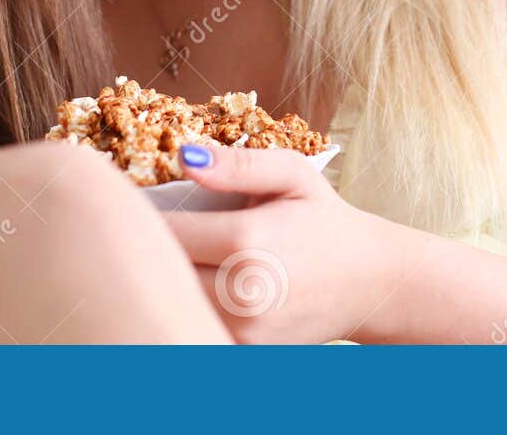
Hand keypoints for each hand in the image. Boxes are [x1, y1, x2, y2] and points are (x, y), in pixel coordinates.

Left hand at [161, 142, 396, 342]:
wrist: (369, 283)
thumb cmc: (324, 220)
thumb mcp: (291, 174)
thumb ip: (237, 164)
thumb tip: (184, 155)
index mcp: (247, 242)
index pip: (164, 230)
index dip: (144, 216)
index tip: (137, 203)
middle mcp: (241, 294)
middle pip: (161, 271)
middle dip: (149, 249)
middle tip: (144, 228)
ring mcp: (242, 330)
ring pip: (173, 301)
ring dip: (163, 279)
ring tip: (171, 253)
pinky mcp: (244, 350)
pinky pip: (193, 323)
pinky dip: (185, 304)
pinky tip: (192, 283)